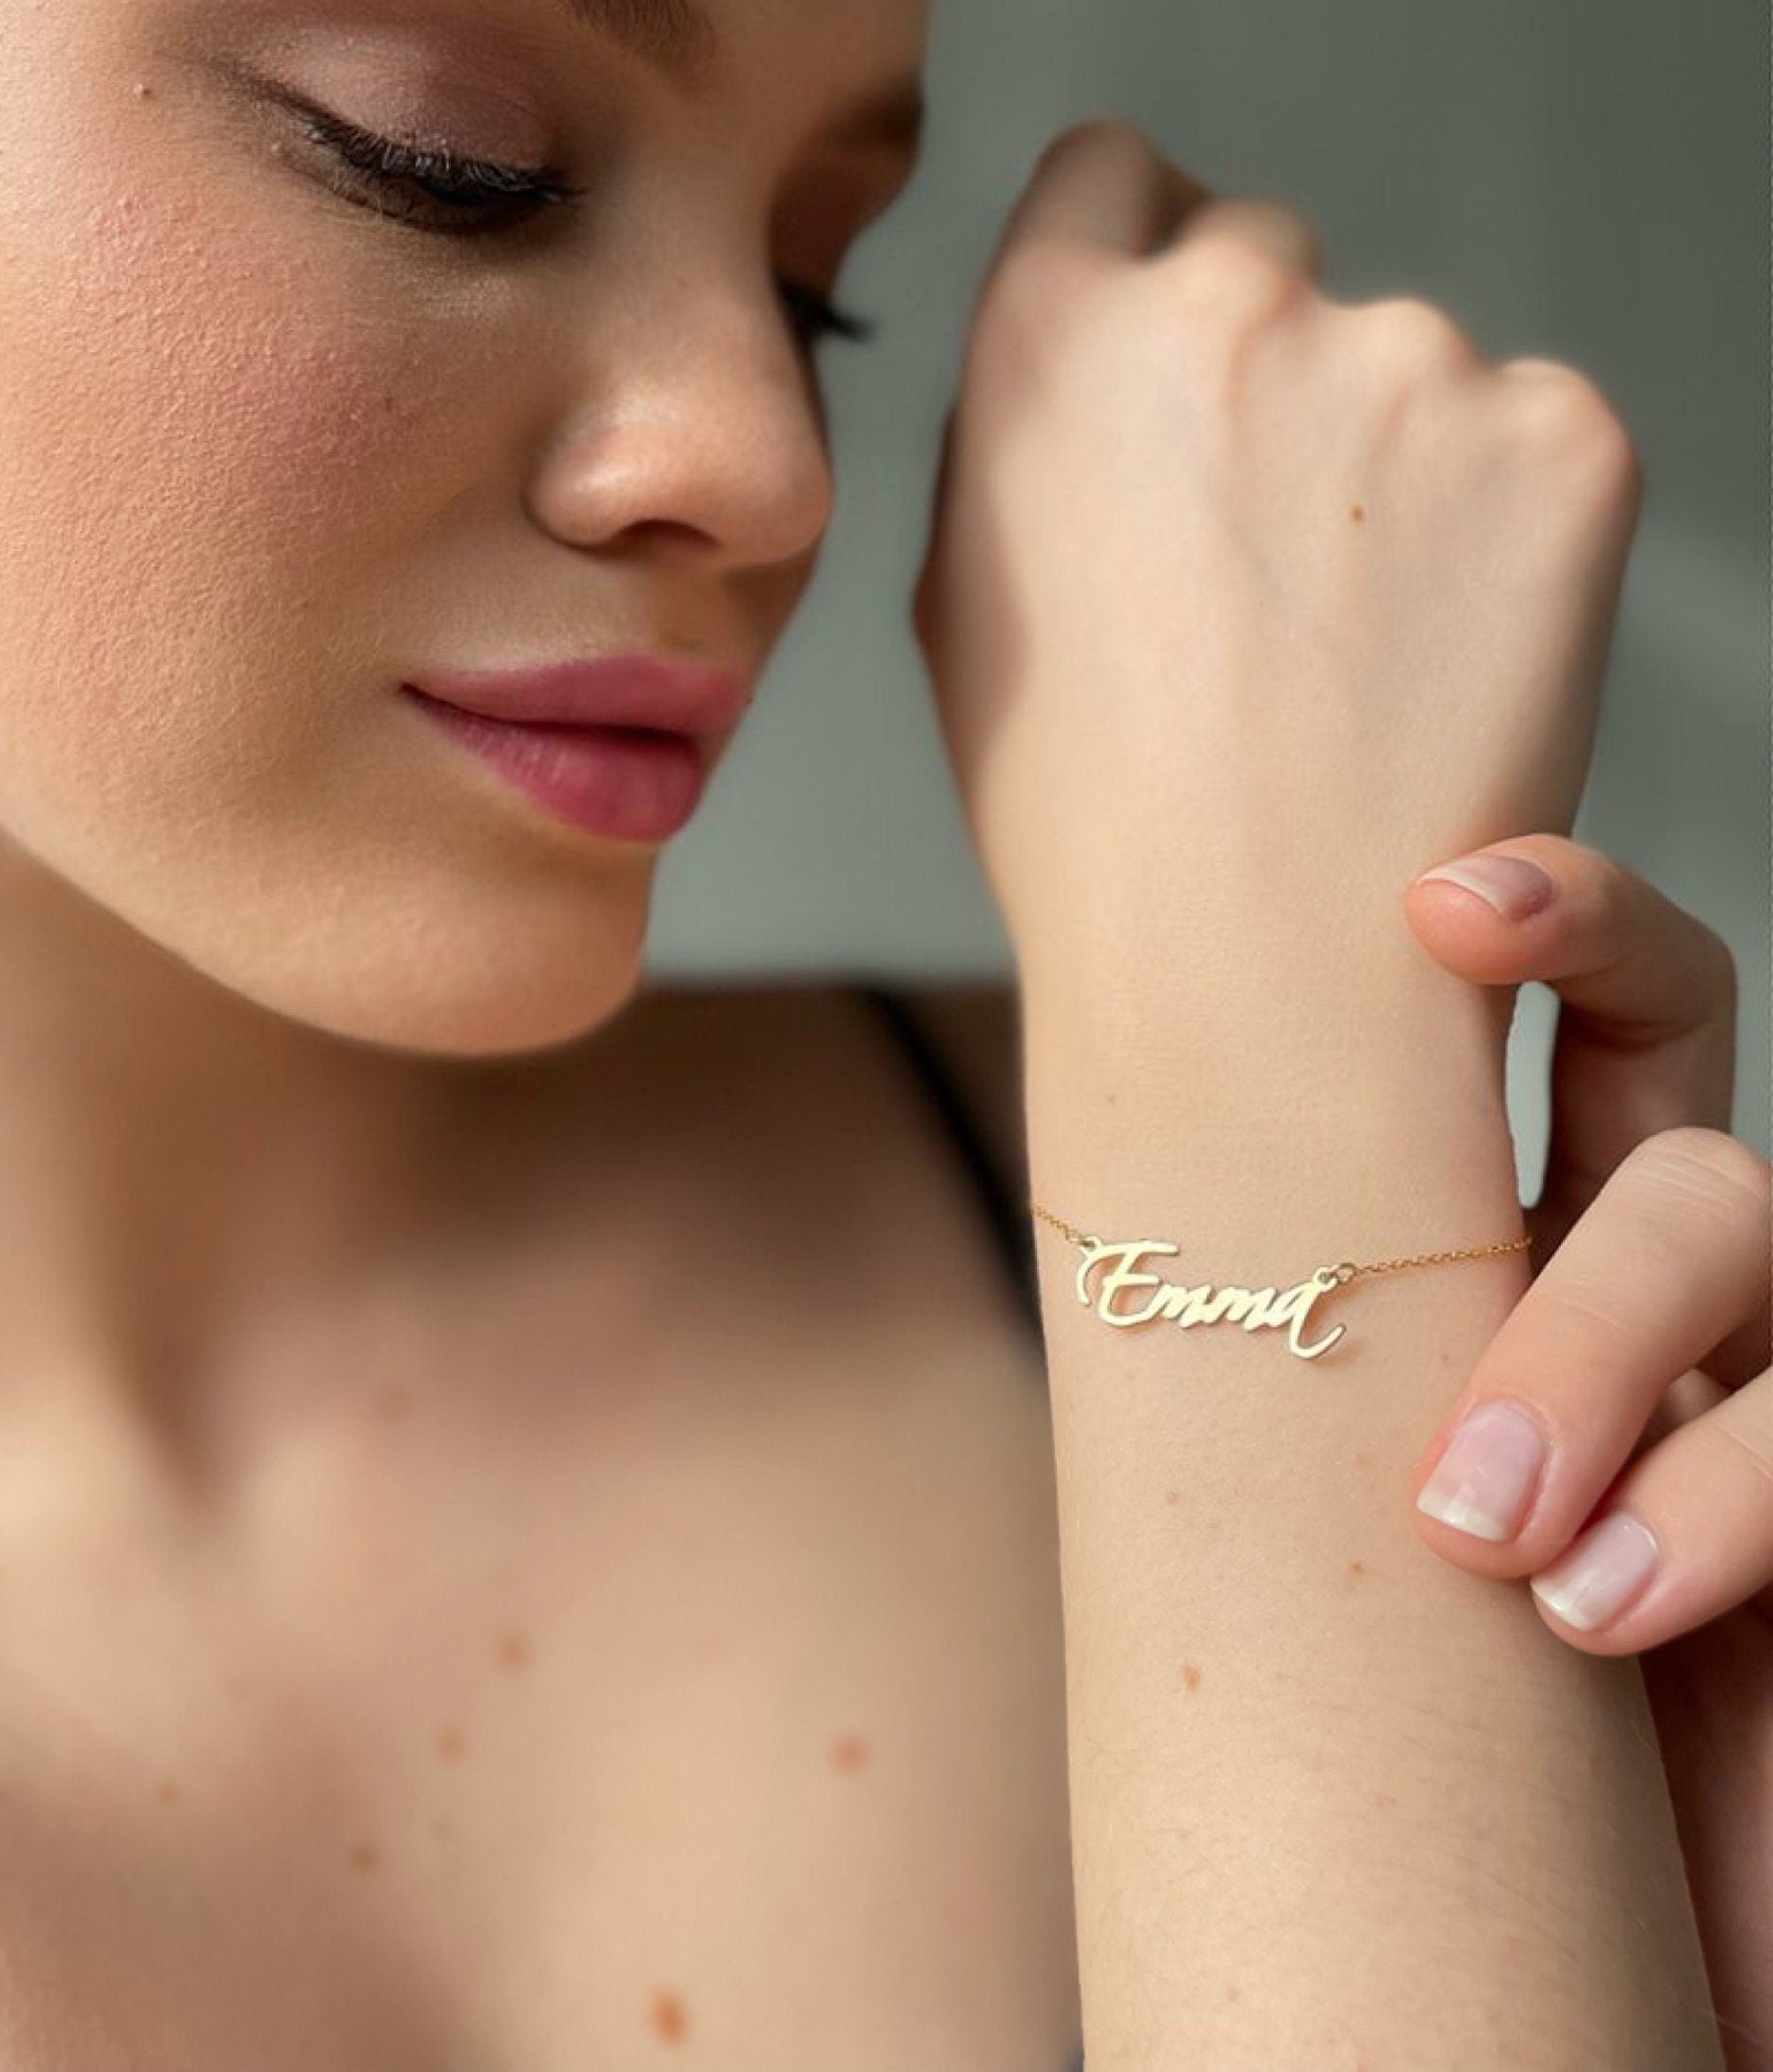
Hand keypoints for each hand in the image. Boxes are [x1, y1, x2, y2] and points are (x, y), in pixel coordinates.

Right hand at [910, 120, 1643, 997]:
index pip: (1115, 169)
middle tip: (1272, 549)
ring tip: (1360, 646)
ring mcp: (1411, 358)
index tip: (1174, 344)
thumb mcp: (966, 586)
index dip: (1142, 254)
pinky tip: (1451, 652)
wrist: (1257, 961)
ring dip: (1396, 460)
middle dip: (1272, 366)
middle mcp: (1230, 302)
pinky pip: (1534, 434)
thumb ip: (1028, 424)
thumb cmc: (1091, 812)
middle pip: (1267, 253)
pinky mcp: (1558, 436)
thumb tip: (1096, 356)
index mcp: (1054, 325)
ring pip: (1410, 363)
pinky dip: (1512, 525)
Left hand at [1402, 832, 1769, 2071]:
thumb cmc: (1401, 1693)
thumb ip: (1291, 1320)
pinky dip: (1727, 1505)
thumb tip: (1129, 1140)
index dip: (1557, 915)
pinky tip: (1612, 1621)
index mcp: (1532, 1230)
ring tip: (1522, 1588)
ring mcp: (1760, 1387)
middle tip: (1450, 1502)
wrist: (1547, 1940)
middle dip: (1580, 1304)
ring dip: (1626, 1400)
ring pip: (1745, 1244)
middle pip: (1686, 1152)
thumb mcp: (1320, 1477)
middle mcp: (1667, 1289)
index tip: (1439, 899)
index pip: (1595, 1002)